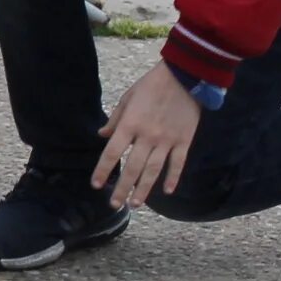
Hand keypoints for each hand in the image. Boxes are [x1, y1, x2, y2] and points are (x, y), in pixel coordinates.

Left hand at [92, 62, 202, 210]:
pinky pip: (178, 163)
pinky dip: (173, 178)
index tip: (96, 185)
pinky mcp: (184, 140)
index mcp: (130, 125)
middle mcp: (147, 136)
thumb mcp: (128, 98)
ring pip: (153, 171)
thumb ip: (115, 119)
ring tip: (135, 204)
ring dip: (143, 189)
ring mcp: (167, 140)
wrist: (184, 76)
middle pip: (132, 168)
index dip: (103, 171)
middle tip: (115, 204)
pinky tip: (167, 191)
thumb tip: (102, 135)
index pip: (112, 153)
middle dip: (122, 189)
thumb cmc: (152, 85)